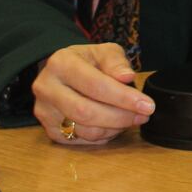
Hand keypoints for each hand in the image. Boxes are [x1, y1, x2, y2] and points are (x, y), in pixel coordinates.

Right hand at [32, 43, 152, 146]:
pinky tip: (115, 126)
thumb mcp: (104, 51)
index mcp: (60, 64)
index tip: (147, 105)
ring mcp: (44, 112)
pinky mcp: (49, 129)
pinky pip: (80, 140)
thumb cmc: (87, 61)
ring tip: (132, 119)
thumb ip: (116, 62)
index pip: (95, 85)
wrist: (62, 71)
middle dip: (120, 117)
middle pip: (86, 112)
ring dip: (114, 129)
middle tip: (143, 116)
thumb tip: (127, 77)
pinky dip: (103, 136)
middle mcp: (46, 88)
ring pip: (84, 130)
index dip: (123, 98)